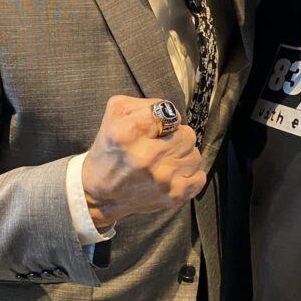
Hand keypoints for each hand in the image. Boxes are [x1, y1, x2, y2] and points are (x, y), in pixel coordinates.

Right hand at [81, 96, 205, 228]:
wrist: (101, 194)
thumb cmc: (110, 150)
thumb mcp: (115, 115)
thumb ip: (145, 104)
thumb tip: (171, 113)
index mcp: (127, 133)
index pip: (169, 113)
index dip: (165, 119)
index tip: (155, 129)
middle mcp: (145, 156)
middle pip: (187, 134)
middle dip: (176, 138)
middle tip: (159, 147)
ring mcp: (162, 178)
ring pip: (195, 155)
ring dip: (182, 158)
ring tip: (164, 162)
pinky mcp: (173, 195)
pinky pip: (199, 177)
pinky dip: (188, 176)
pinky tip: (171, 176)